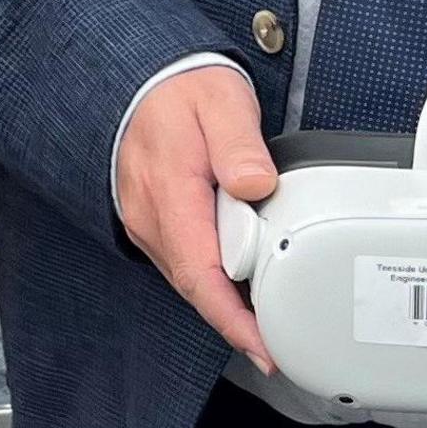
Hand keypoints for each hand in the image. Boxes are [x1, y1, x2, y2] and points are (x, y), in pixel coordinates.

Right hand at [116, 65, 277, 373]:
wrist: (141, 79)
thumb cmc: (181, 91)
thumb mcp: (220, 101)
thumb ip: (239, 143)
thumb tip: (257, 183)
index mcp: (169, 191)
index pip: (199, 273)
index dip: (232, 319)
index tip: (263, 348)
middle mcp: (150, 216)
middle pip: (197, 285)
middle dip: (240, 318)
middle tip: (285, 336)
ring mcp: (148, 221)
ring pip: (191, 276)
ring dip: (228, 298)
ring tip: (271, 314)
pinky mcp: (153, 221)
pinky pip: (185, 261)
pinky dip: (215, 278)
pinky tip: (243, 279)